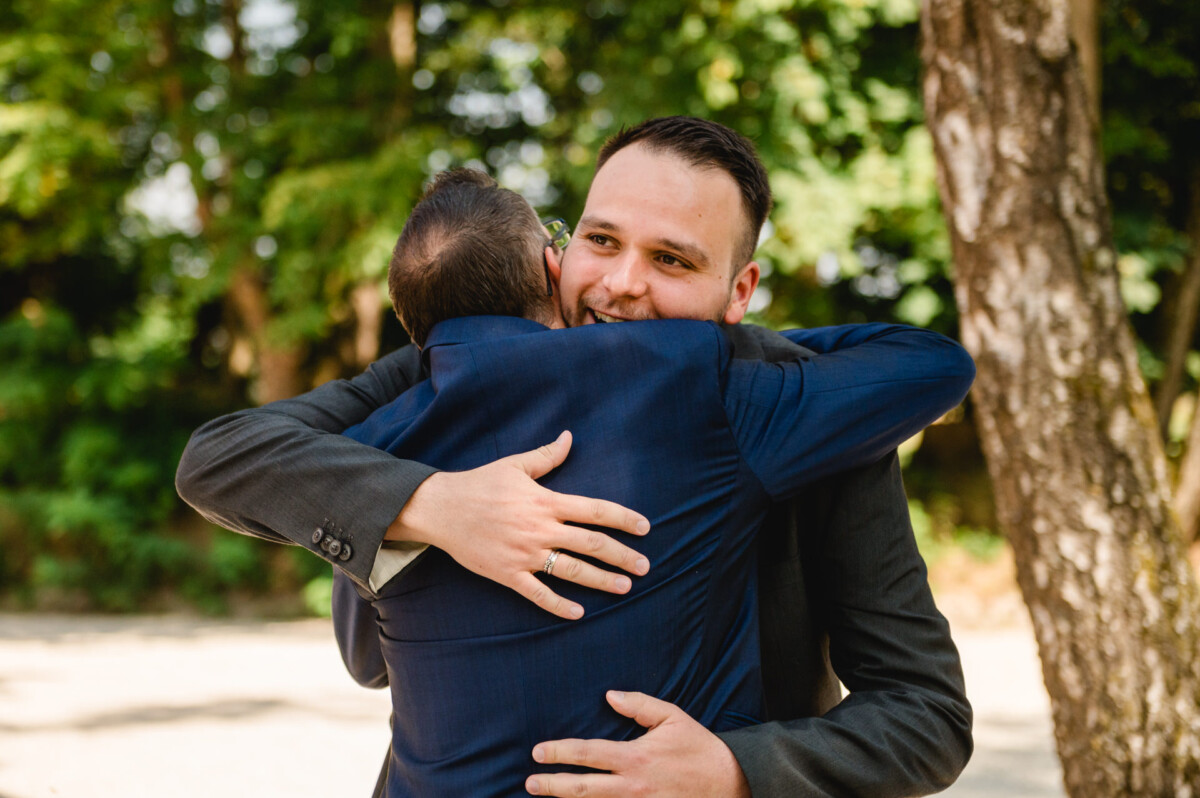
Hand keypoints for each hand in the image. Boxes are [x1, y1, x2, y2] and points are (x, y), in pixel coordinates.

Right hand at [386, 431, 650, 619]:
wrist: (441, 508)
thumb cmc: (479, 484)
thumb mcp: (515, 465)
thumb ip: (547, 456)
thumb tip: (569, 437)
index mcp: (545, 501)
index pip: (594, 510)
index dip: (623, 518)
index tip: (644, 528)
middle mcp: (540, 529)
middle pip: (591, 543)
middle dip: (622, 556)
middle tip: (645, 567)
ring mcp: (525, 554)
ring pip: (572, 570)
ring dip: (601, 580)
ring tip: (624, 587)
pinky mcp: (507, 573)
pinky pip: (538, 593)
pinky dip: (558, 605)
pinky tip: (579, 613)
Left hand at [526, 691, 750, 797]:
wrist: (729, 783)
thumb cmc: (699, 747)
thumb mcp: (672, 717)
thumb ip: (639, 705)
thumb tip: (611, 696)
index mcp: (635, 757)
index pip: (588, 754)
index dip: (560, 753)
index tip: (538, 752)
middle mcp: (632, 786)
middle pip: (583, 789)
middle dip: (553, 786)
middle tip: (530, 782)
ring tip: (545, 797)